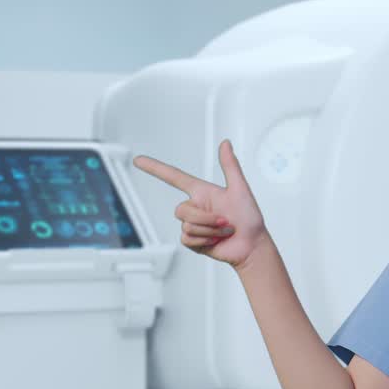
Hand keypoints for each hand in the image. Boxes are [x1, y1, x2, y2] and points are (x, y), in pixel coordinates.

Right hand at [133, 140, 268, 269]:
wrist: (251, 246)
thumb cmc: (249, 218)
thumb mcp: (240, 189)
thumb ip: (230, 166)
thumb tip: (225, 143)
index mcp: (202, 192)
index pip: (174, 177)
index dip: (155, 168)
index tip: (137, 160)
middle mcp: (195, 207)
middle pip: (181, 210)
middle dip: (206, 218)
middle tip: (226, 221)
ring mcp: (193, 225)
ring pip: (186, 226)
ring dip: (209, 230)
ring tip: (225, 231)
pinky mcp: (193, 241)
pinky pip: (187, 239)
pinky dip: (204, 241)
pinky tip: (217, 241)